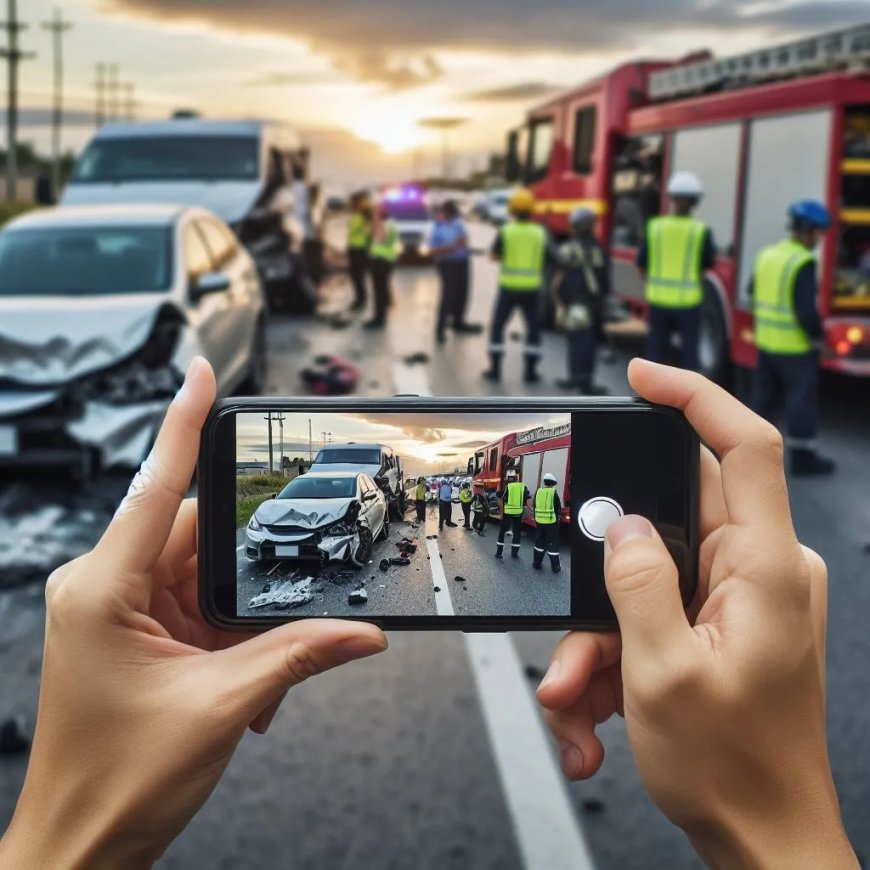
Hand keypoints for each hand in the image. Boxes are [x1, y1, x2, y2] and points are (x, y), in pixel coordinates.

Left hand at [0, 358, 386, 869]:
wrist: (82, 844)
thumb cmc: (115, 782)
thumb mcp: (221, 707)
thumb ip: (298, 658)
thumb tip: (362, 633)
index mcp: (104, 588)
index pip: (157, 485)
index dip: (184, 422)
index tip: (203, 374)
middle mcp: (107, 586)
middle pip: (202, 538)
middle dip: (250, 578)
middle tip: (270, 624)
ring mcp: (123, 607)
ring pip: (208, 576)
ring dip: (245, 620)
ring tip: (251, 677)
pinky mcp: (139, 630)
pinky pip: (202, 606)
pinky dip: (235, 636)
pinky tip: (245, 683)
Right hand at [537, 359, 856, 868]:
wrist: (762, 836)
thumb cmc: (733, 769)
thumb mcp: (661, 674)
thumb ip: (637, 582)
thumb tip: (621, 523)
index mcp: (766, 570)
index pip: (745, 448)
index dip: (695, 398)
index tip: (643, 378)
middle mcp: (758, 573)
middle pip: (667, 524)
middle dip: (605, 577)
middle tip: (578, 634)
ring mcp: (738, 599)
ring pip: (645, 577)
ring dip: (602, 634)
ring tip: (584, 698)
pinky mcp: (718, 623)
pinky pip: (651, 611)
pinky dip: (617, 654)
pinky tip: (600, 710)